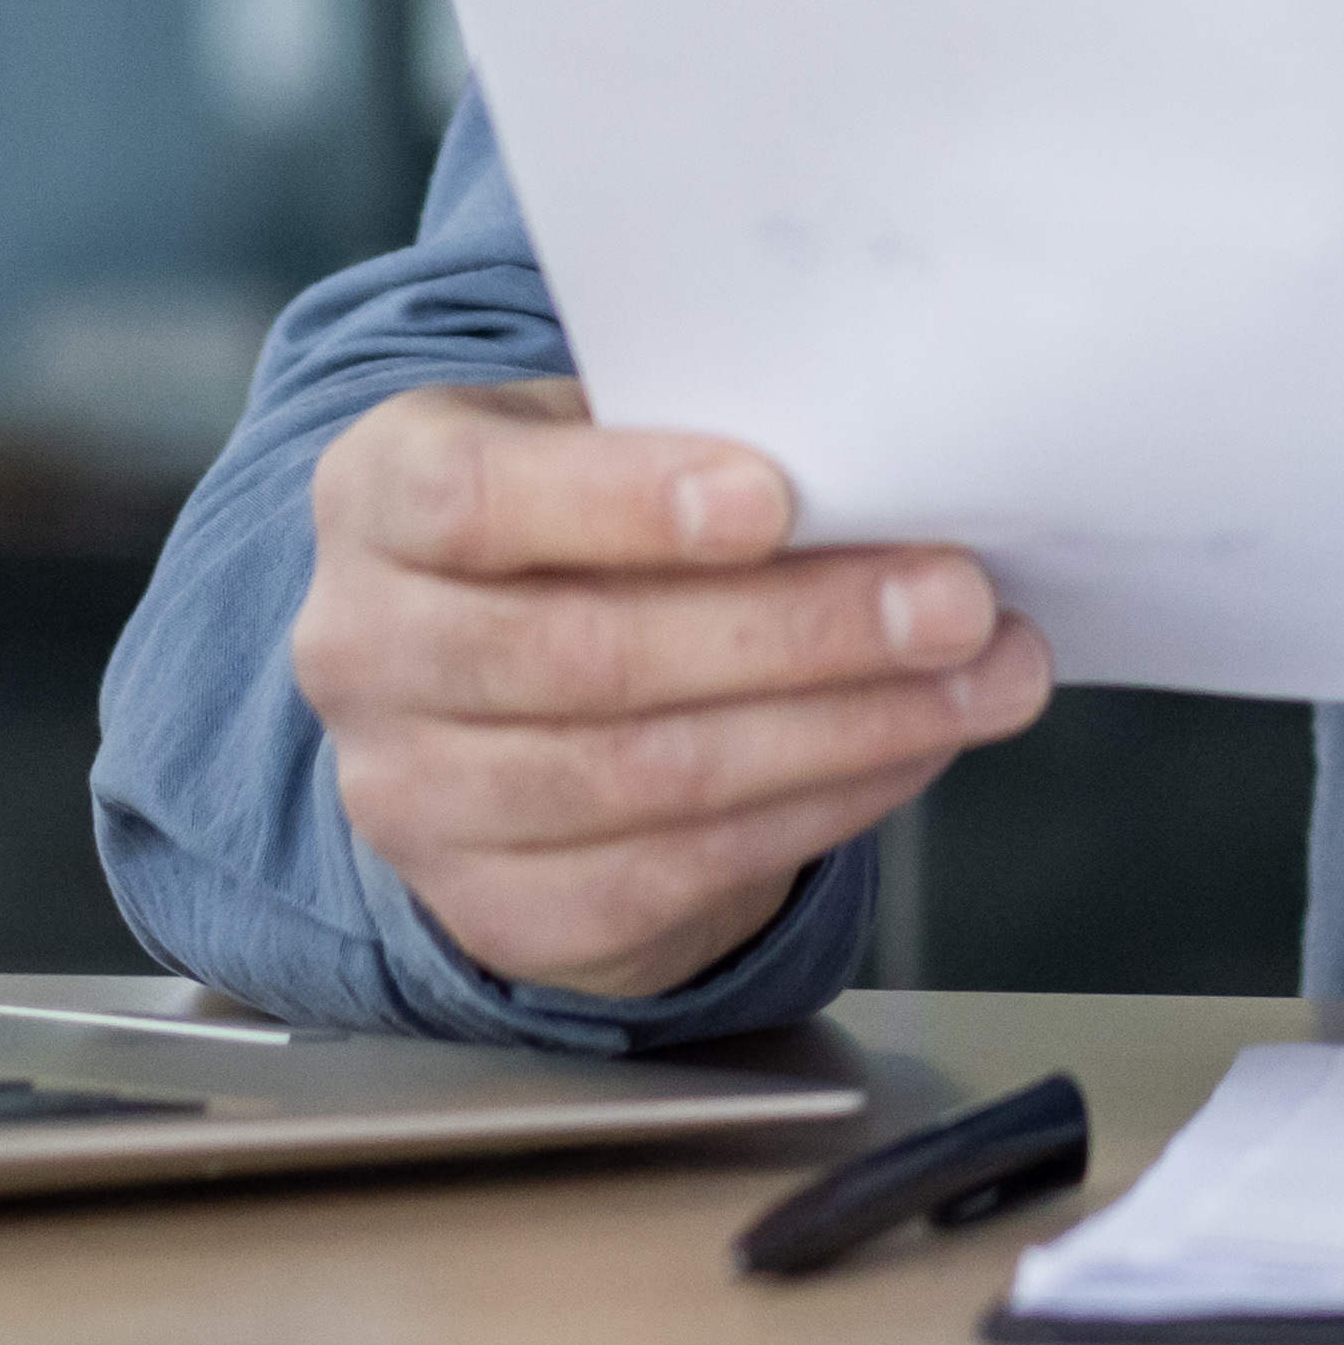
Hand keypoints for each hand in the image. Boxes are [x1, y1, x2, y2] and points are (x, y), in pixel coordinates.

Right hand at [293, 381, 1052, 997]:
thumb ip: (684, 436)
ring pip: (646, 776)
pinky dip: (816, 808)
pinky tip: (910, 749)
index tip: (776, 496)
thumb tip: (871, 458)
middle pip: (587, 655)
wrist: (491, 688)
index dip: (622, 501)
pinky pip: (674, 871)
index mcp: (377, 494)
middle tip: (955, 600)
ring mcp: (412, 798)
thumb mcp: (587, 441)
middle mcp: (363, 650)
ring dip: (842, 728)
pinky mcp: (494, 908)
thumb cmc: (570, 526)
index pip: (473, 499)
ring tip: (980, 679)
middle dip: (797, 629)